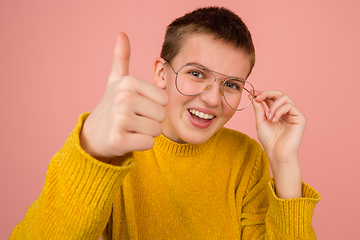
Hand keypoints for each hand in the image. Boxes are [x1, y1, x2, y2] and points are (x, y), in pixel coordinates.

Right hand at [80, 32, 168, 163]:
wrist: (93, 135)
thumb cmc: (111, 107)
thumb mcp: (116, 81)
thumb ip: (121, 59)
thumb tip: (121, 33)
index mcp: (129, 83)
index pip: (165, 99)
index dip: (155, 106)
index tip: (138, 107)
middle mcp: (123, 98)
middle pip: (162, 115)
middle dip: (151, 121)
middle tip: (133, 120)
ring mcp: (120, 118)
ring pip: (156, 130)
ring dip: (146, 133)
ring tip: (130, 129)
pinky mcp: (118, 139)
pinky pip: (148, 144)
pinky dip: (140, 145)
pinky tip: (127, 139)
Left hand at [250, 90, 305, 197]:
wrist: (277, 153)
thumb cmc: (269, 140)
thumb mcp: (260, 121)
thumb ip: (259, 108)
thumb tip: (253, 96)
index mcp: (276, 112)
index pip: (271, 98)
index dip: (262, 94)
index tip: (252, 94)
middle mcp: (286, 112)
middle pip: (279, 94)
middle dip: (267, 93)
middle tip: (258, 97)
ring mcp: (293, 114)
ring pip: (284, 98)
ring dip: (273, 105)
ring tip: (269, 117)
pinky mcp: (300, 118)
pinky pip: (289, 106)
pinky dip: (279, 110)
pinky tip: (274, 119)